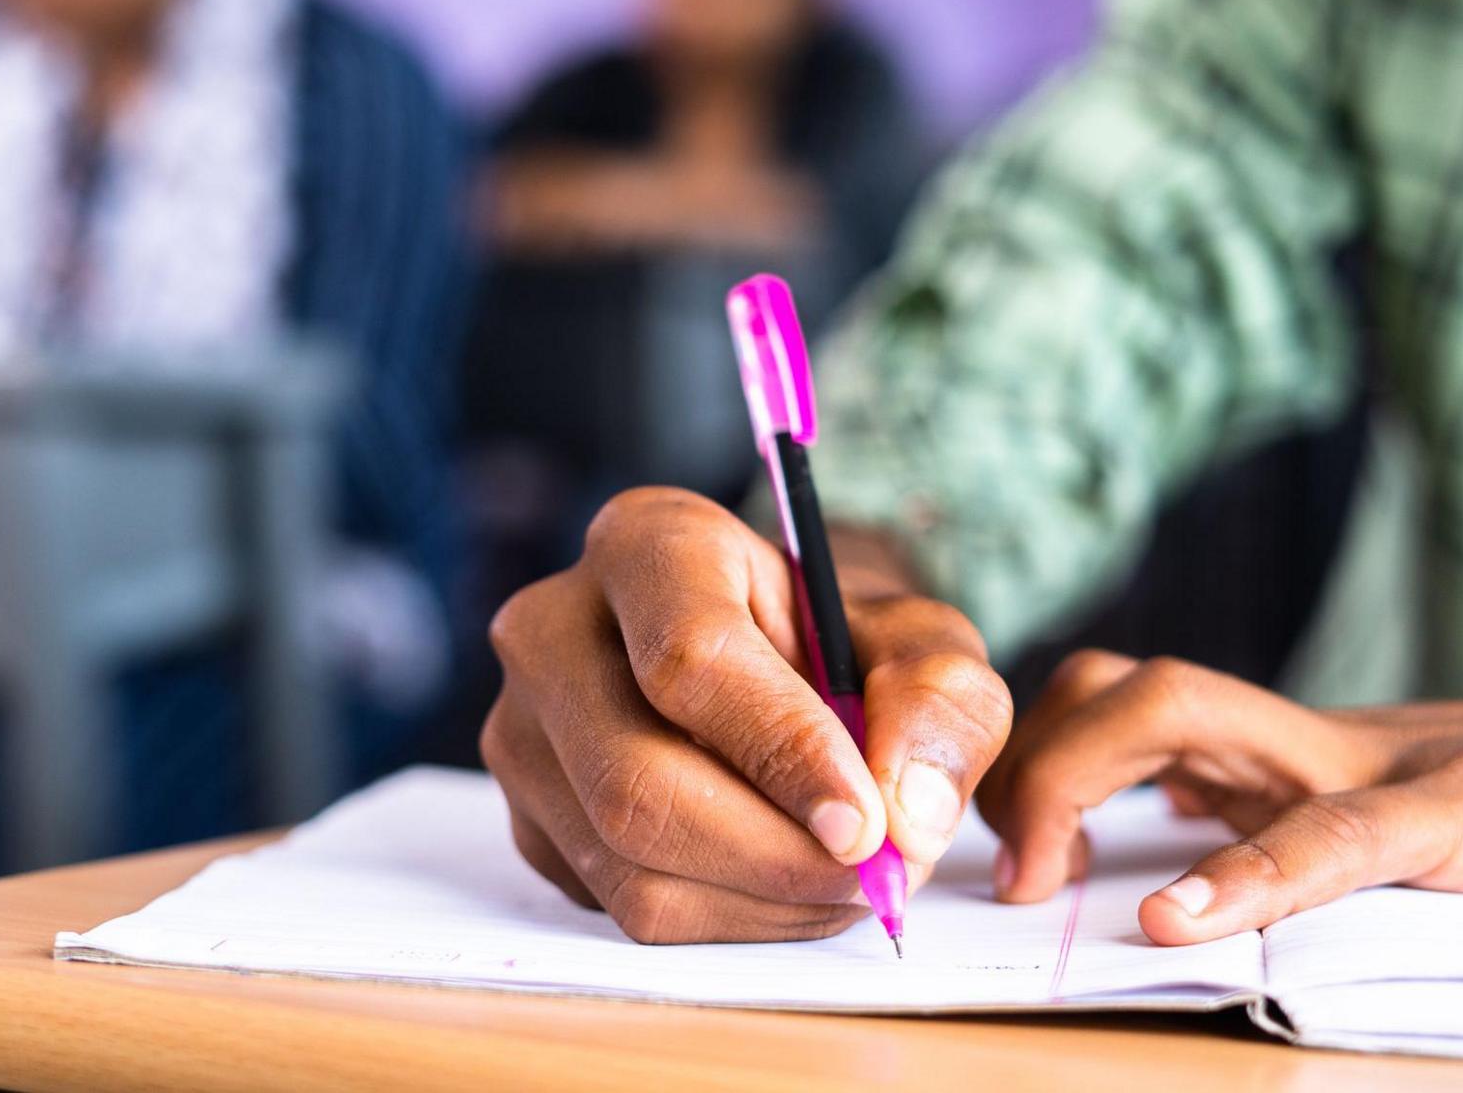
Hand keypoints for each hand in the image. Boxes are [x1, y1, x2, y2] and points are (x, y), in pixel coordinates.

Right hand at [482, 487, 1012, 942]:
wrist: (777, 667)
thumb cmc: (839, 644)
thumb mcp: (919, 644)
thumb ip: (939, 702)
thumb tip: (907, 814)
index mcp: (646, 544)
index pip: (690, 660)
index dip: (784, 755)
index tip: (869, 825)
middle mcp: (552, 630)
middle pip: (638, 783)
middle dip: (776, 856)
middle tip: (875, 878)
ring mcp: (524, 731)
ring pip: (627, 864)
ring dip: (761, 900)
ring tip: (844, 879)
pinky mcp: (528, 819)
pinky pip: (621, 908)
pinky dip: (727, 919)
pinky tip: (785, 882)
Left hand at [977, 651, 1462, 944]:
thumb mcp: (1382, 830)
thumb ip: (1280, 830)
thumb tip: (1172, 858)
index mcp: (1285, 753)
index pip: (1118, 706)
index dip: (1030, 758)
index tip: (985, 848)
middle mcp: (1305, 741)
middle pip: (1121, 689)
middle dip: (1029, 762)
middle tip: (1000, 870)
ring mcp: (1375, 764)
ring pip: (1187, 712)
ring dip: (1081, 780)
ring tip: (1041, 875)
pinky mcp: (1457, 819)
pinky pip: (1332, 835)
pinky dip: (1246, 874)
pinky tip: (1176, 919)